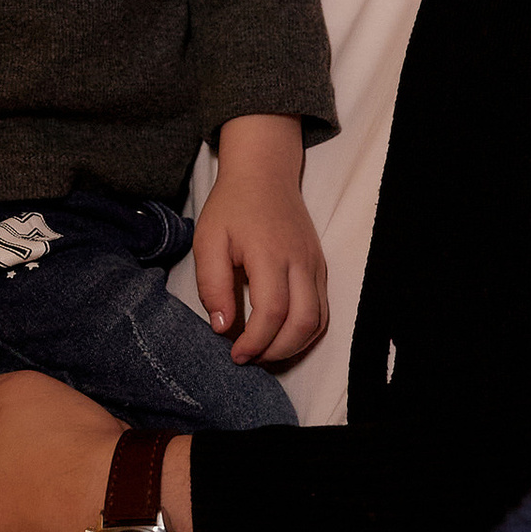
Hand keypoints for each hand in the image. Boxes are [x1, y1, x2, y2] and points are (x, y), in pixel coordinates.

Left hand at [192, 114, 327, 366]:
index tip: (235, 354)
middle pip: (303, 323)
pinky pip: (322, 310)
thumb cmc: (232, 206)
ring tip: (264, 351)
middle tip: (249, 358)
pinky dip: (305, 332)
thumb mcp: (208, 240)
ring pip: (318, 321)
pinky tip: (281, 336)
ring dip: (293, 346)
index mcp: (270, 254)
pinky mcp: (320, 267)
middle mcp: (300, 261)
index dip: (255, 341)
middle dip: (276, 350)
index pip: (272, 312)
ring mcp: (315, 265)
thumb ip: (212, 284)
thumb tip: (222, 327)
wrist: (265, 173)